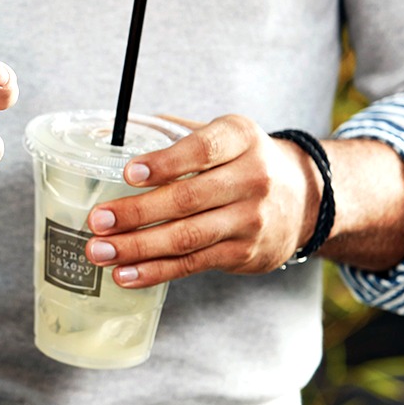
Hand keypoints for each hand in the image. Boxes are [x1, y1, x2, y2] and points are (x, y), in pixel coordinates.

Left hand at [84, 114, 321, 287]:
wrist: (305, 197)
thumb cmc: (242, 160)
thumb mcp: (221, 134)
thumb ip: (169, 132)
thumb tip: (105, 131)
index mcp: (239, 138)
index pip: (202, 149)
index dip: (165, 163)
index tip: (128, 173)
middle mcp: (252, 178)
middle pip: (187, 199)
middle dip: (137, 213)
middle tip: (98, 220)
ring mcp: (250, 219)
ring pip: (187, 237)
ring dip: (138, 247)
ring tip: (99, 251)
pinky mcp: (244, 253)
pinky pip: (193, 264)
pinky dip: (156, 271)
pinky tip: (125, 274)